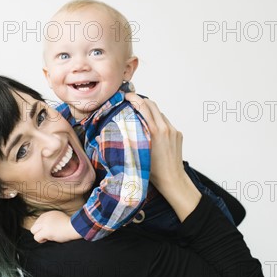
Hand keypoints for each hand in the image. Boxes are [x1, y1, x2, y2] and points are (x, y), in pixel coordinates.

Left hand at [30, 210, 81, 242]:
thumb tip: (46, 227)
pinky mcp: (46, 232)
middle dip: (39, 231)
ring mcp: (44, 224)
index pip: (38, 221)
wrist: (74, 227)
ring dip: (39, 235)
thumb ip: (51, 220)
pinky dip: (41, 240)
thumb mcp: (59, 217)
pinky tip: (47, 239)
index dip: (42, 227)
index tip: (48, 230)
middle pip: (34, 226)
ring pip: (33, 231)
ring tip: (47, 237)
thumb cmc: (69, 224)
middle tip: (46, 234)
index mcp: (47, 214)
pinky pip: (36, 237)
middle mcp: (44, 218)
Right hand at [125, 92, 200, 221]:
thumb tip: (98, 136)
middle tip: (131, 102)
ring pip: (159, 114)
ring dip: (150, 112)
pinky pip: (166, 123)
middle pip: (152, 105)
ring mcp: (173, 130)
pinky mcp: (178, 134)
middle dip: (141, 100)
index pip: (143, 106)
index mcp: (154, 131)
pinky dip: (158, 122)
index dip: (134, 98)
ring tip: (140, 117)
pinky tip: (152, 130)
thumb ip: (120, 142)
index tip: (126, 96)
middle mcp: (165, 128)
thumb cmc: (153, 171)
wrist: (173, 179)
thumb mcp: (134, 156)